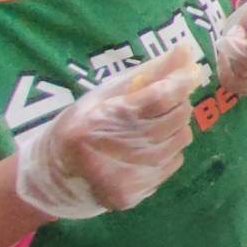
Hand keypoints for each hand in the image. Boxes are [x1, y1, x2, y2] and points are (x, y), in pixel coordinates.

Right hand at [14, 47, 202, 219]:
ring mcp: (126, 177)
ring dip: (175, 127)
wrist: (55, 176)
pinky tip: (146, 149)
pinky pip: (174, 162)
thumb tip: (185, 51)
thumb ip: (147, 73)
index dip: (180, 82)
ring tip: (151, 125)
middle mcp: (115, 152)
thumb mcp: (104, 94)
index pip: (158, 98)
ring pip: (181, 139)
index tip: (191, 71)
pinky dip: (168, 150)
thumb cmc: (81, 125)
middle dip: (178, 103)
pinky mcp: (134, 195)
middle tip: (164, 100)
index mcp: (101, 121)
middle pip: (175, 118)